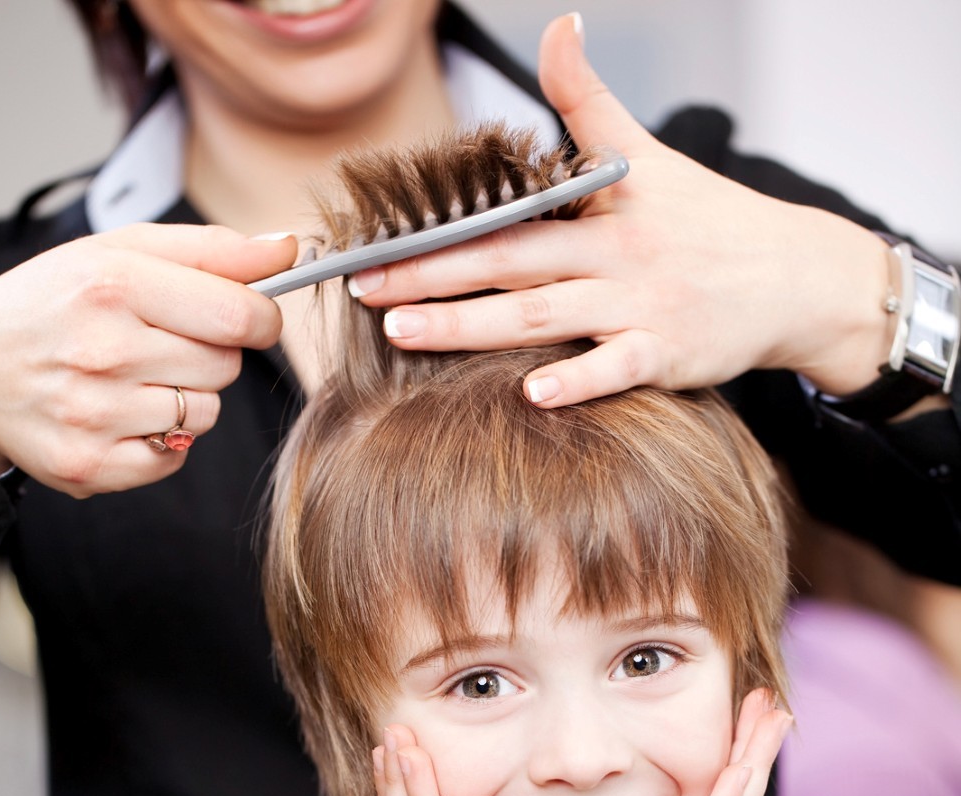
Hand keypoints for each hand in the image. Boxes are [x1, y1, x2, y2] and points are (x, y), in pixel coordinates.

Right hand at [0, 224, 295, 495]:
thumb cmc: (51, 304)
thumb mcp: (119, 252)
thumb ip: (210, 250)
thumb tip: (287, 249)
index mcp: (113, 285)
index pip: (240, 315)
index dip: (262, 319)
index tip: (251, 318)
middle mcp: (103, 352)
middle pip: (227, 367)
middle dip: (210, 354)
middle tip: (160, 344)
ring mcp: (94, 415)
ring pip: (205, 416)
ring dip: (185, 398)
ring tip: (133, 379)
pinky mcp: (90, 465)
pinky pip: (174, 460)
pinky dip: (160, 443)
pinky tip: (120, 416)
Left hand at [350, 14, 888, 403]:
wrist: (796, 275)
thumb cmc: (712, 221)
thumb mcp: (652, 153)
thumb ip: (589, 100)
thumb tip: (559, 25)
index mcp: (600, 209)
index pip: (506, 216)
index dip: (438, 230)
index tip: (376, 243)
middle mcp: (614, 254)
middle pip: (510, 262)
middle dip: (433, 277)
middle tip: (365, 292)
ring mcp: (641, 304)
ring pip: (546, 314)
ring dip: (475, 324)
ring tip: (407, 334)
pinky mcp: (670, 352)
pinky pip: (619, 367)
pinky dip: (580, 380)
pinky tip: (532, 394)